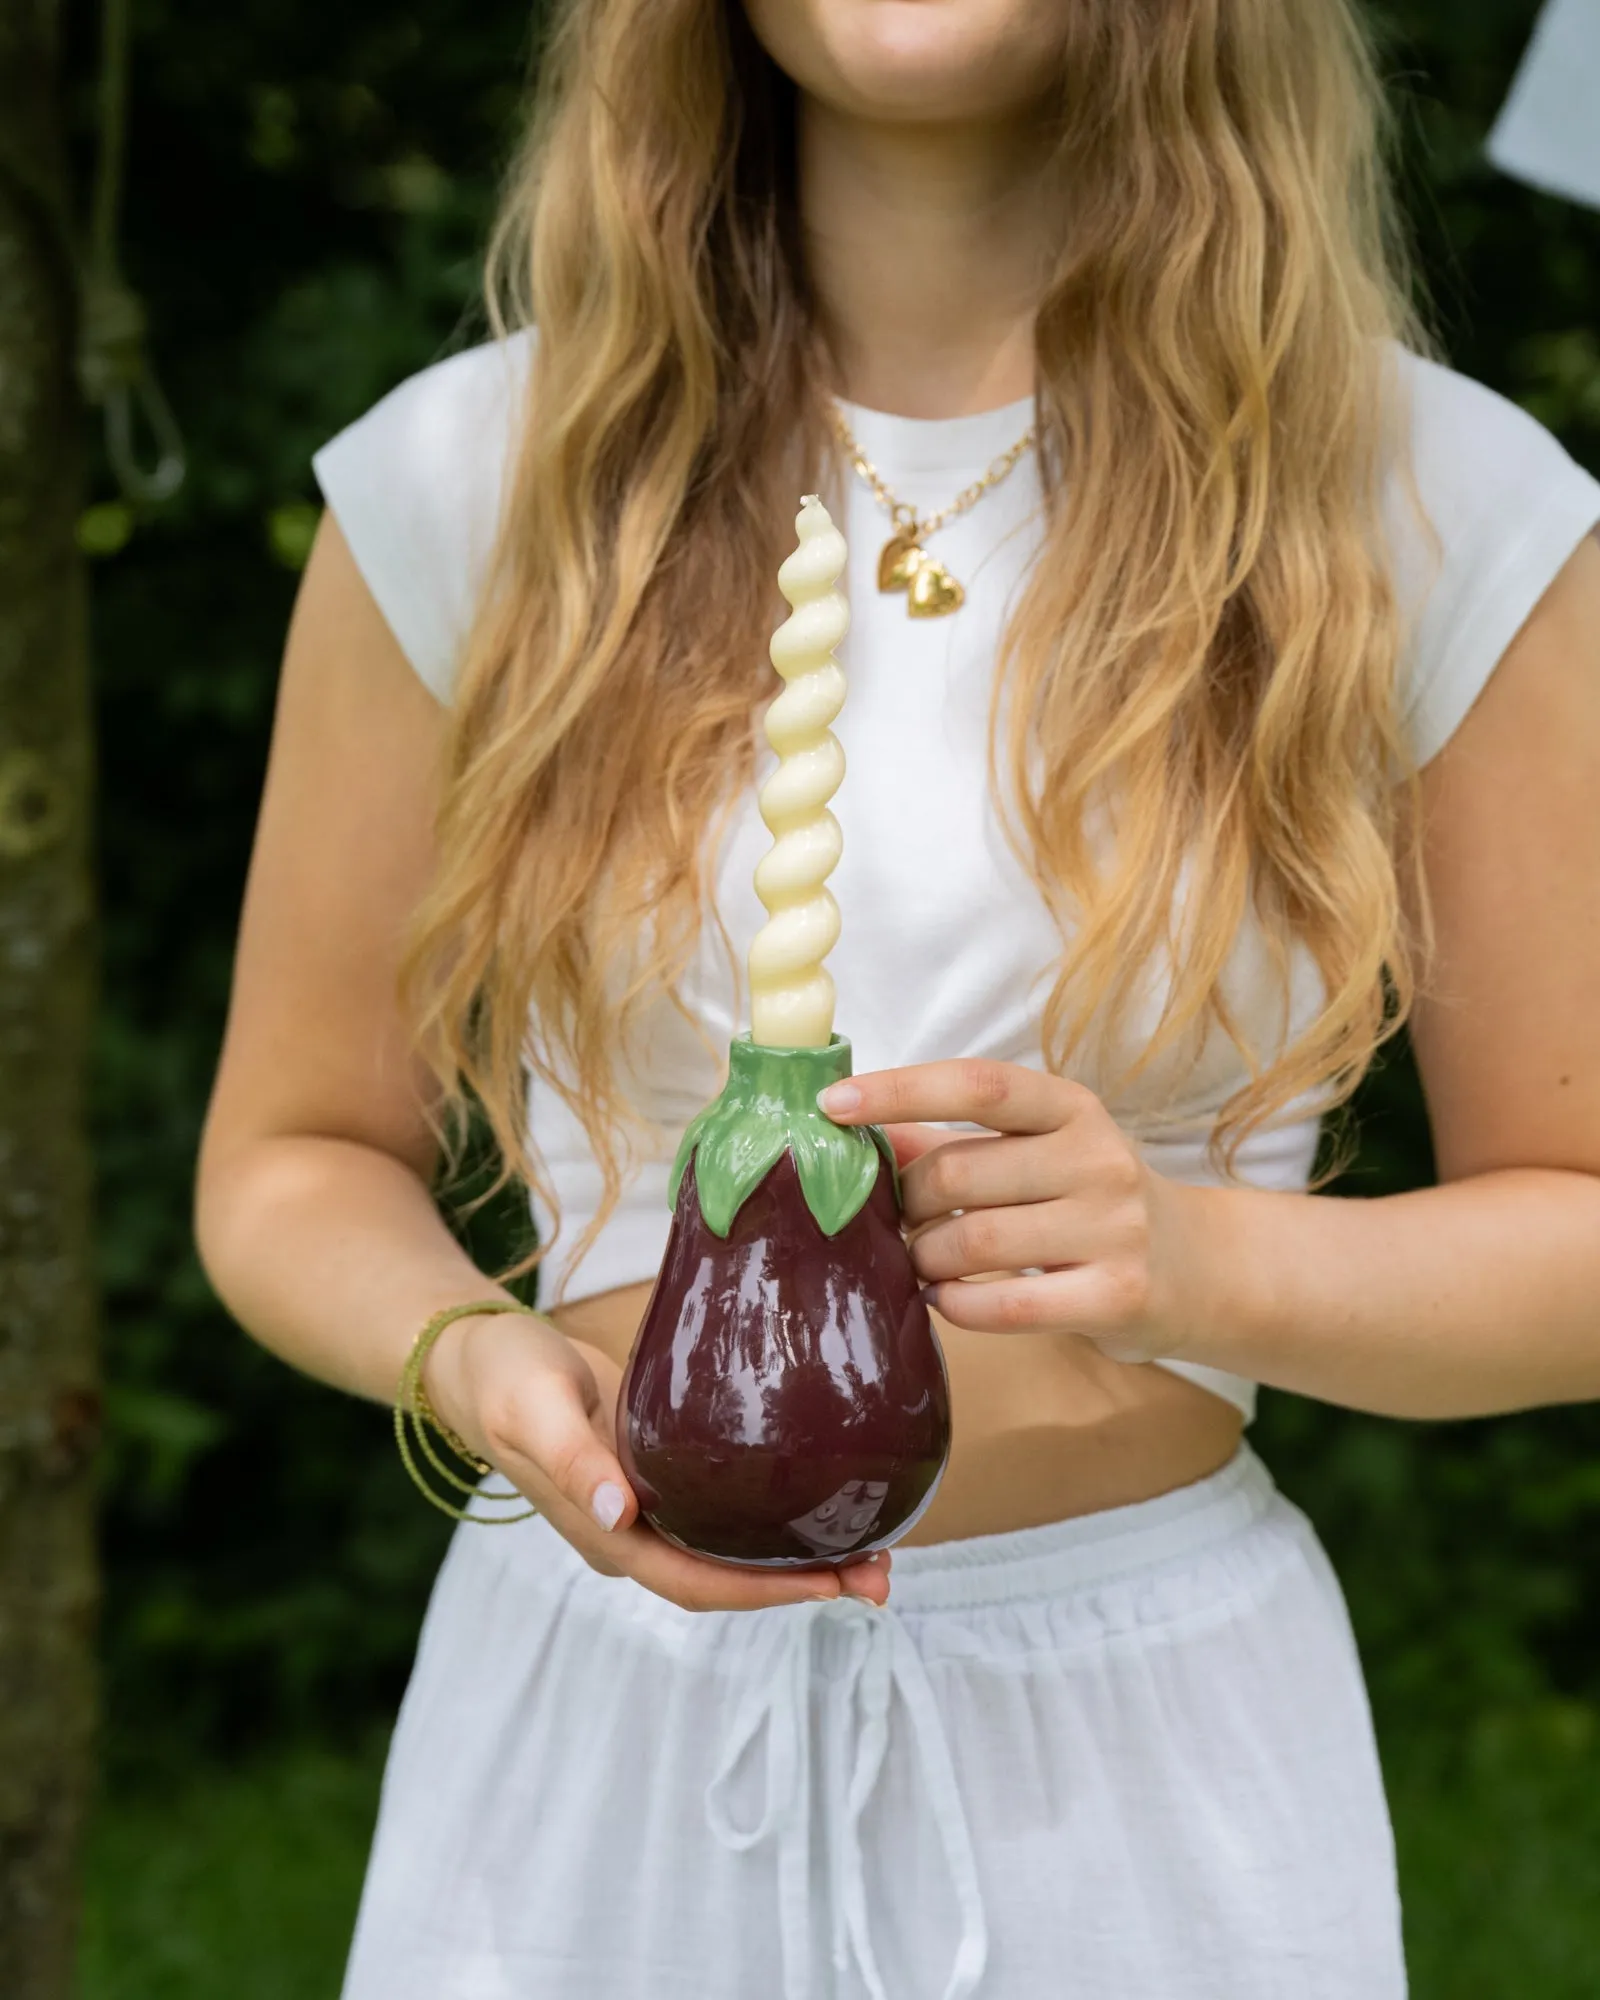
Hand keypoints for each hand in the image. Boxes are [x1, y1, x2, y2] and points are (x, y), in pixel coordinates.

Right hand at [422, 1308, 890, 1612]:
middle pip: (727, 1581)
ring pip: (734, 1553)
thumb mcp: (533, 1406)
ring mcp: (648, 1511)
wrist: (478, 1357)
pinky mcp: (662, 1476)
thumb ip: (572, 1458)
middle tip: (883, 1573)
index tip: (832, 1583)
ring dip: (801, 1558)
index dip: (763, 1591)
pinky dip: (777, 1517)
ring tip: (875, 1547)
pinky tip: (824, 1497)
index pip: (694, 1583)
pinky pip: (728, 1514)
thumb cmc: (504, 1376)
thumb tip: (616, 1516)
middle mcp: (632, 1535)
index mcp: (603, 1534)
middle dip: (804, 1584)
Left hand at [818, 1059, 1196, 1359]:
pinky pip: (1009, 1306)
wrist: (1199, 1268)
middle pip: (960, 1173)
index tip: (832, 1103)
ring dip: (925, 1259)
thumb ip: (949, 1139)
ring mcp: (1114, 1227)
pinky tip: (948, 1300)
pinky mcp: (1118, 1295)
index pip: (977, 1084)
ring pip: (975, 1242)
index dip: (899, 1090)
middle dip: (907, 1205)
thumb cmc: (1090, 1201)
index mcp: (1070, 1108)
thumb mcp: (1035, 1152)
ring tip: (919, 1265)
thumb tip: (854, 1126)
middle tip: (897, 1225)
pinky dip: (959, 1306)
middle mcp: (1098, 1158)